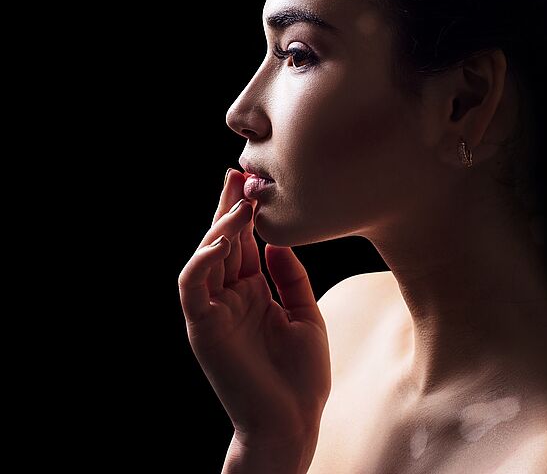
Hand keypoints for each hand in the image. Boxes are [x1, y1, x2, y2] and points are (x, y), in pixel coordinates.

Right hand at [178, 168, 331, 443]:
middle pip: (222, 242)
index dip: (246, 213)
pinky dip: (203, 260)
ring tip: (239, 198)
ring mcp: (213, 311)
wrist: (293, 422)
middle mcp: (229, 297)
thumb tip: (276, 240)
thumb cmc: (301, 374)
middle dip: (228, 207)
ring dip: (218, 226)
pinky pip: (193, 287)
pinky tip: (222, 240)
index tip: (254, 182)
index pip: (242, 243)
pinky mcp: (203, 328)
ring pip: (205, 257)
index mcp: (252, 292)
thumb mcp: (304, 312)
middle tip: (238, 173)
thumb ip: (290, 276)